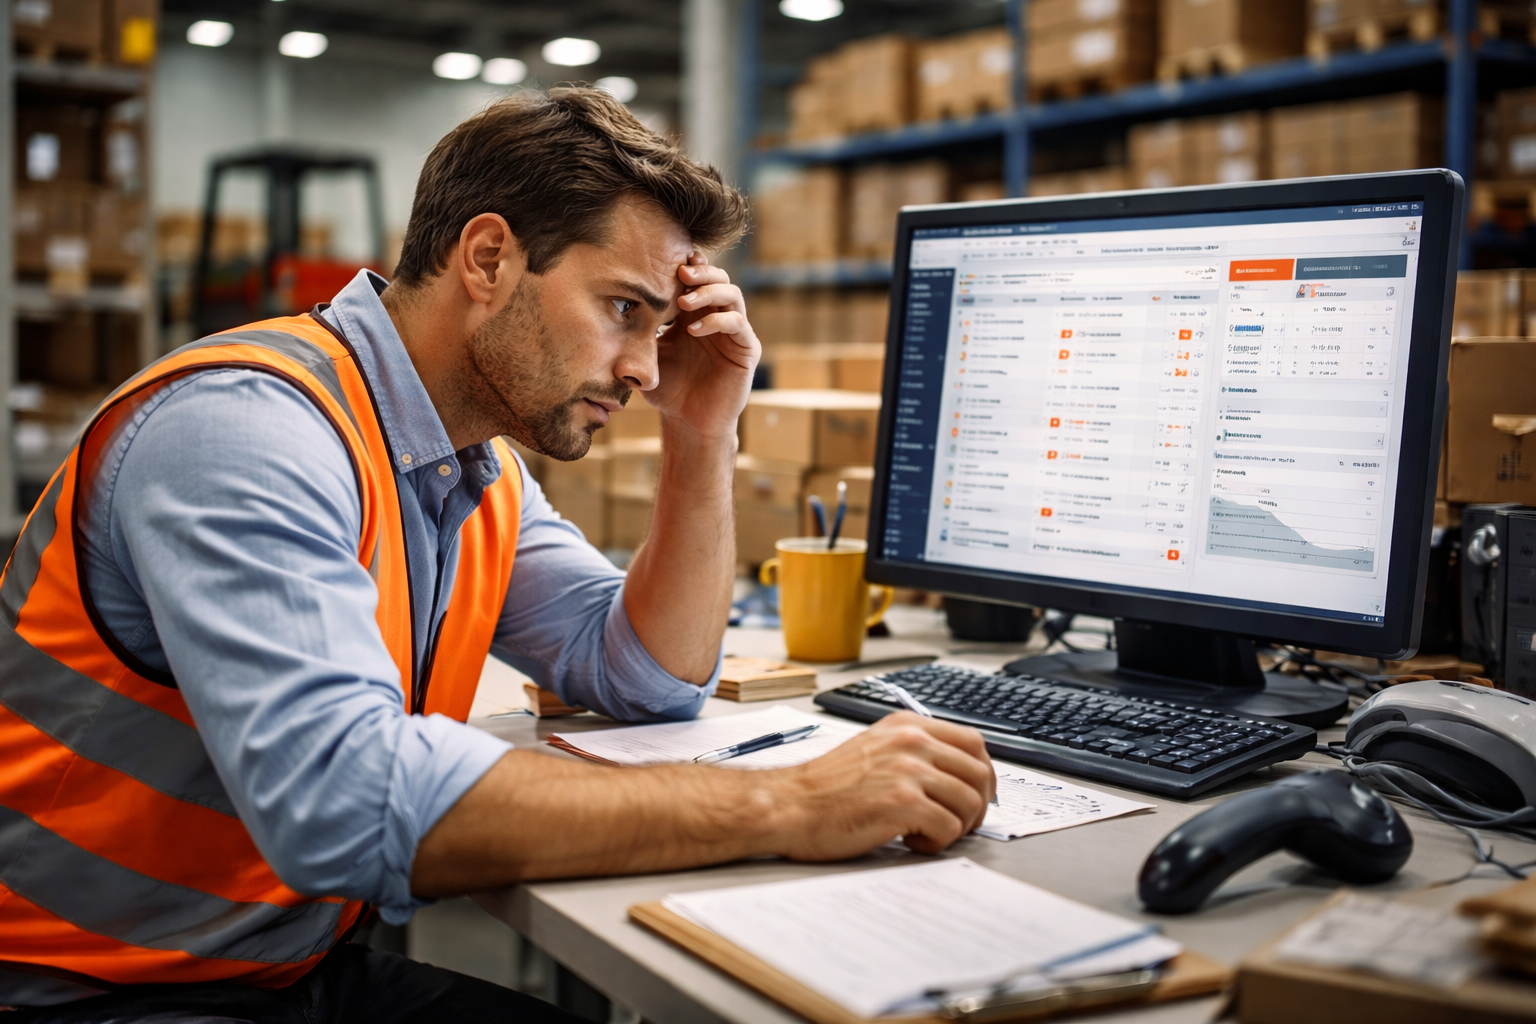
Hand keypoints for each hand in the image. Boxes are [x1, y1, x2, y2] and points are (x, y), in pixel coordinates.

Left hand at [646, 254, 759, 441]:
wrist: (687, 422)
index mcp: (696, 314)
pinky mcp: (746, 349)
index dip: (688, 265)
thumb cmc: (667, 390)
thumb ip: (643, 329)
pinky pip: (737, 323)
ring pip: (732, 294)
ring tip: (684, 302)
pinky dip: (716, 320)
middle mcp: (717, 318)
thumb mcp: (649, 355)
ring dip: (708, 292)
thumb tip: (616, 302)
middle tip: (679, 273)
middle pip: (718, 278)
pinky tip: (693, 330)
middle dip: (700, 272)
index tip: (668, 258)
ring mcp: (734, 333)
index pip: (697, 279)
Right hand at [769, 713, 996, 858]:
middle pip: (980, 773)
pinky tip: (910, 841)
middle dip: (976, 806)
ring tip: (926, 833)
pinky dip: (936, 843)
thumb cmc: (825, 786)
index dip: (983, 774)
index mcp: (907, 726)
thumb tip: (955, 773)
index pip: (974, 742)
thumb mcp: (874, 749)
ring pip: (970, 803)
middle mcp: (911, 742)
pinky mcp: (902, 803)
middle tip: (955, 823)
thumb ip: (913, 752)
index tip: (976, 794)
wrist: (789, 805)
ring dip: (956, 827)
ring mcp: (908, 770)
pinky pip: (949, 828)